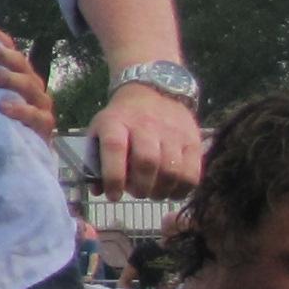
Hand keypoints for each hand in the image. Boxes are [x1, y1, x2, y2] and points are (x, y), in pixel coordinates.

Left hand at [0, 24, 55, 138]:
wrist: (20, 152)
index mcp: (17, 71)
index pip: (7, 47)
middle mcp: (30, 82)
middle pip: (18, 62)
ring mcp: (40, 103)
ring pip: (27, 84)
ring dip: (7, 78)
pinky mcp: (44, 124)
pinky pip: (35, 115)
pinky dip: (20, 110)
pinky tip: (3, 107)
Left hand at [89, 84, 203, 198]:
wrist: (152, 92)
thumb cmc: (122, 121)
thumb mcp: (100, 131)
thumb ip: (95, 160)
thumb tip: (98, 190)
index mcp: (116, 122)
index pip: (114, 148)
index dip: (113, 176)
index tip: (113, 196)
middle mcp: (146, 125)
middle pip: (147, 161)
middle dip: (141, 187)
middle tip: (137, 193)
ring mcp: (172, 132)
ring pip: (171, 170)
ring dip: (161, 191)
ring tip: (153, 193)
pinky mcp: (193, 140)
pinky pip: (192, 173)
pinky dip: (182, 189)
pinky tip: (172, 191)